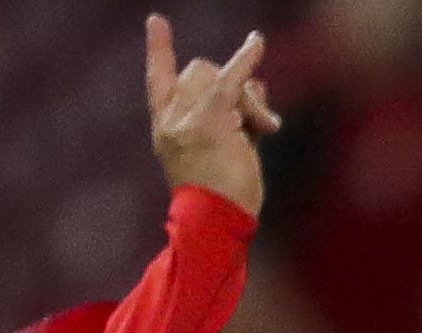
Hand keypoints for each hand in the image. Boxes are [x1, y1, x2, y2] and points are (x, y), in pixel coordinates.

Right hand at [144, 15, 276, 217]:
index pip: (157, 79)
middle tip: (254, 122)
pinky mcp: (211, 120)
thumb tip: (256, 82)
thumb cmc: (221, 198)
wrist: (216, 221)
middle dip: (231, 86)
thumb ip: (231, 116)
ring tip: (265, 127)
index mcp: (166, 127)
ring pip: (218, 75)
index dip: (158, 49)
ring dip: (249, 97)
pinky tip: (257, 43)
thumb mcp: (219, 151)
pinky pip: (231, 80)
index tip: (157, 20)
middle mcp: (171, 118)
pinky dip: (247, 59)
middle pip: (199, 70)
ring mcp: (188, 117)